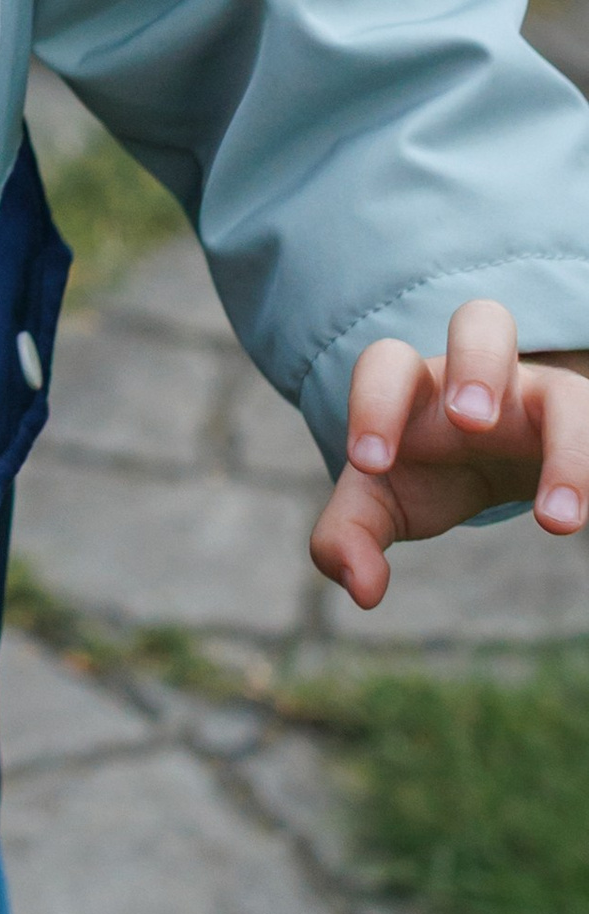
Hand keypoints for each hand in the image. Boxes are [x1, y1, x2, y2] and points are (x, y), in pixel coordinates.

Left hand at [310, 301, 588, 607]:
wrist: (493, 460)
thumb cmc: (426, 470)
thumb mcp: (382, 501)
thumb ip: (349, 537)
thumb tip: (362, 591)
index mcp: (419, 385)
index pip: (388, 363)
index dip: (372, 404)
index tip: (370, 463)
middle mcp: (485, 377)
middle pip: (484, 322)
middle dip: (477, 363)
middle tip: (470, 422)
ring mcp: (545, 399)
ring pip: (568, 392)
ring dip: (568, 446)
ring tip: (556, 522)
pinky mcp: (587, 429)